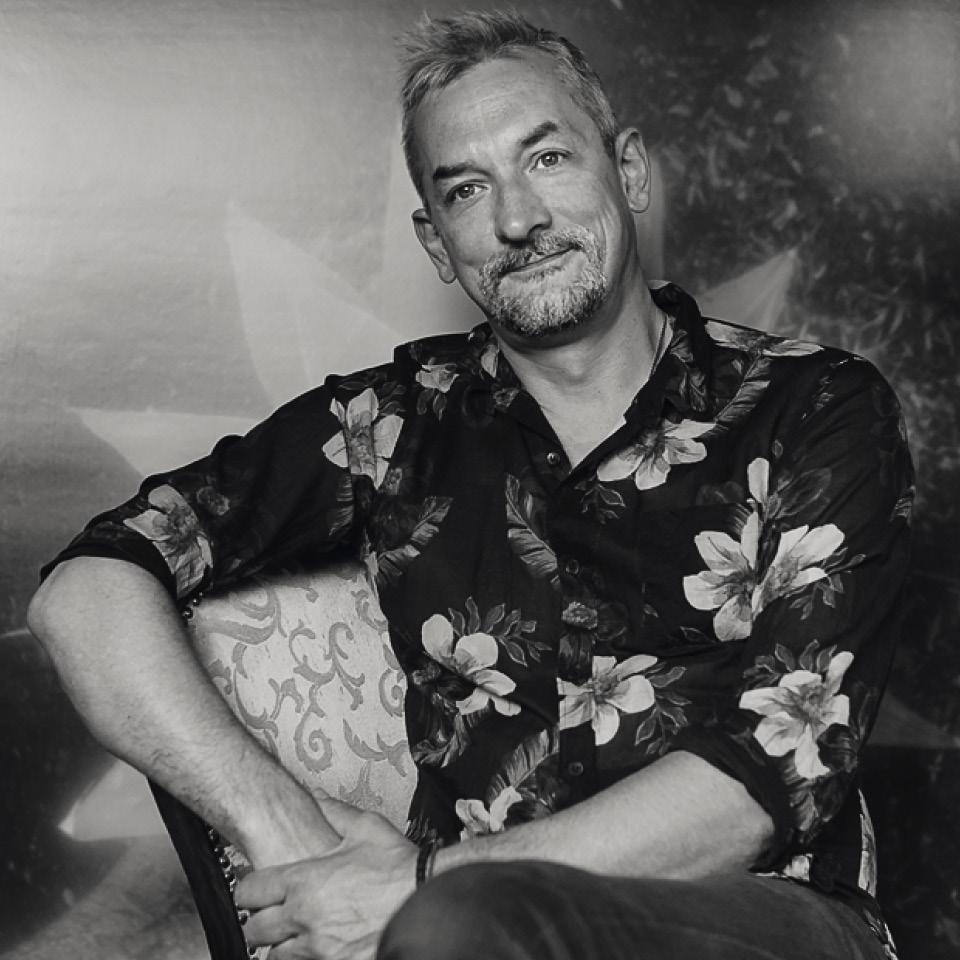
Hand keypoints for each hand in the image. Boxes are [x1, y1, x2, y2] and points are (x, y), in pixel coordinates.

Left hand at [236, 799, 417, 959]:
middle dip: (260, 921)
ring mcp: (318, 947)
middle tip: (270, 915)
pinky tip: (318, 945)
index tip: (255, 890)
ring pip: (276, 955)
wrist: (426, 899)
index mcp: (305, 881)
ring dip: (281, 944)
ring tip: (294, 933)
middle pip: (255, 929)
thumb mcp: (367, 828)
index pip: (251, 891)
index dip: (250, 890)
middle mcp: (304, 917)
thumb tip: (317, 796)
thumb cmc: (399, 869)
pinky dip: (305, 958)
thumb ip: (335, 811)